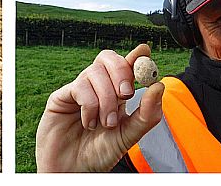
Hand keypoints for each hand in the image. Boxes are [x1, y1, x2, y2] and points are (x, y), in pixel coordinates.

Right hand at [36, 43, 163, 171]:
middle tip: (126, 93)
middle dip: (121, 71)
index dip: (135, 56)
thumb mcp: (128, 137)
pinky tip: (89, 123)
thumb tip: (158, 86)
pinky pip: (80, 87)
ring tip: (106, 123)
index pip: (125, 66)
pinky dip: (90, 106)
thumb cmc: (98, 154)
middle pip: (108, 58)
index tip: (144, 51)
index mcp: (115, 93)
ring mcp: (79, 89)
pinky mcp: (62, 95)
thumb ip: (146, 115)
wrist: (72, 170)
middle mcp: (97, 86)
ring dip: (106, 99)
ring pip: (95, 72)